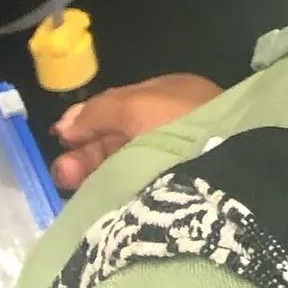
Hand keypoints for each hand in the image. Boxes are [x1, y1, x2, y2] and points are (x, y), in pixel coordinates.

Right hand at [51, 74, 222, 194]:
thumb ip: (98, 110)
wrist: (226, 169)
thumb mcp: (135, 104)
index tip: (62, 137)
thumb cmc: (180, 125)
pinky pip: (137, 181)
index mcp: (174, 94)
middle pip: (121, 135)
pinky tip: (93, 193)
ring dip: (94, 169)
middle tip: (64, 170)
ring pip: (126, 161)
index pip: (123, 105)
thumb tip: (67, 124)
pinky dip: (113, 185)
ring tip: (70, 180)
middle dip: (88, 150)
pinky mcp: (179, 187)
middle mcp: (177, 122)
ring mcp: (179, 155)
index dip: (90, 119)